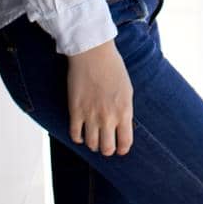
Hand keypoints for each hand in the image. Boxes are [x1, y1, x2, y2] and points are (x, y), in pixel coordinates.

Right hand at [67, 40, 132, 156]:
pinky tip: (81, 133)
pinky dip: (78, 138)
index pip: (125, 143)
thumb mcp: (127, 90)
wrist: (93, 53)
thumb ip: (125, 111)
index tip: (120, 148)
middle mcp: (108, 117)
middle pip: (107, 149)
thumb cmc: (113, 68)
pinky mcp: (75, 111)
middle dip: (108, 149)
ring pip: (91, 145)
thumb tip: (123, 126)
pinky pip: (75, 135)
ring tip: (94, 138)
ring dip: (93, 144)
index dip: (123, 149)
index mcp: (124, 111)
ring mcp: (90, 115)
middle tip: (106, 145)